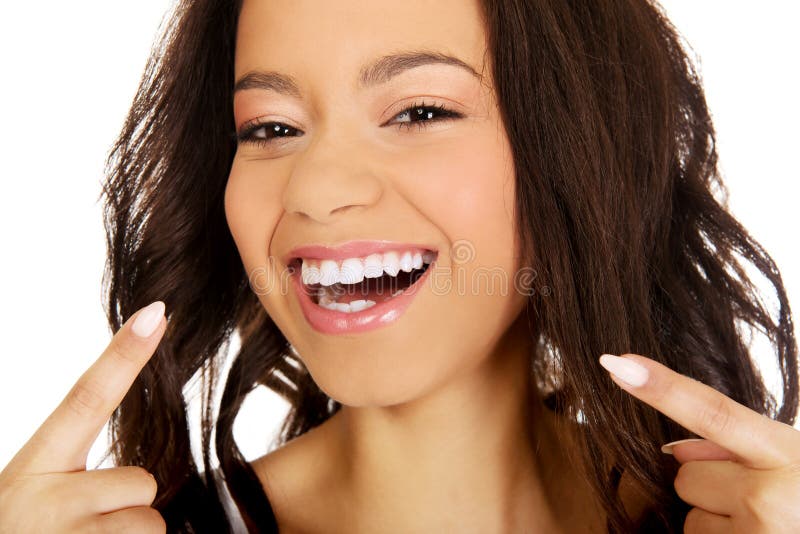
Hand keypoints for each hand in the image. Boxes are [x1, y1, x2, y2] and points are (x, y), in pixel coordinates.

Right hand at [0, 301, 167, 532]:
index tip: (156, 313)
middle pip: (143, 483)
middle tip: (81, 533)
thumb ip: (79, 478)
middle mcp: (40, 499)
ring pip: (150, 524)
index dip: (123, 355)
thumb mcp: (34, 502)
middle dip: (128, 509)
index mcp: (30, 468)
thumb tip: (141, 479)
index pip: (85, 399)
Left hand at [599, 352, 799, 532]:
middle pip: (685, 474)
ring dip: (716, 520)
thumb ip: (736, 445)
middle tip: (761, 497)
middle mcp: (770, 498)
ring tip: (765, 525)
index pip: (713, 412)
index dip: (662, 387)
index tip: (617, 364)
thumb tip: (676, 450)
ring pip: (690, 516)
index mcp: (787, 455)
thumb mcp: (791, 458)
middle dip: (711, 483)